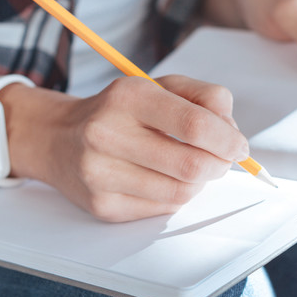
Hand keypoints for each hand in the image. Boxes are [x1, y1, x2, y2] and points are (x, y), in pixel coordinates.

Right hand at [5, 75, 248, 221]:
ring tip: (192, 167)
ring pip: (181, 193)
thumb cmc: (119, 111)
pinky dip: (175, 196)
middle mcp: (107, 134)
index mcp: (127, 97)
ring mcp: (101, 174)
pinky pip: (162, 209)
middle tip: (222, 160)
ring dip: (200, 182)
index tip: (239, 146)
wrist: (57, 138)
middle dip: (220, 165)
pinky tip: (163, 179)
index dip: (228, 139)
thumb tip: (233, 132)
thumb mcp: (158, 87)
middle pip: (192, 165)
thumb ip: (204, 98)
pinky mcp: (102, 206)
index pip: (195, 124)